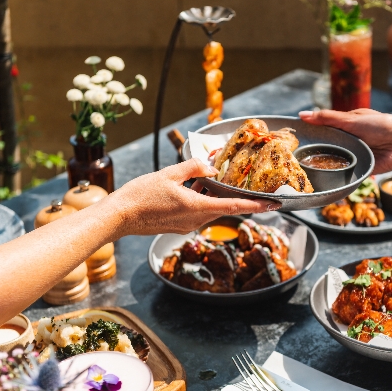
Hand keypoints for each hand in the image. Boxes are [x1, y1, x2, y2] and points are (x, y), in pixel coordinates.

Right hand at [108, 158, 279, 236]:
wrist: (119, 217)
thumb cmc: (140, 195)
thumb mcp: (168, 174)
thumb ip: (193, 167)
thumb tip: (210, 166)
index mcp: (196, 207)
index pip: (234, 206)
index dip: (255, 205)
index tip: (272, 205)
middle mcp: (195, 219)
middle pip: (224, 207)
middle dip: (238, 198)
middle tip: (253, 189)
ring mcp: (186, 224)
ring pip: (210, 208)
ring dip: (215, 195)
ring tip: (214, 178)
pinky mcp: (178, 225)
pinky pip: (198, 211)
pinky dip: (202, 199)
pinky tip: (194, 186)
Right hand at [299, 109, 391, 173]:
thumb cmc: (380, 125)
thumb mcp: (351, 119)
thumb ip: (327, 118)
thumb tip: (302, 114)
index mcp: (344, 126)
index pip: (322, 130)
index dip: (308, 134)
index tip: (290, 139)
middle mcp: (347, 141)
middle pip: (325, 147)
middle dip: (312, 153)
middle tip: (292, 159)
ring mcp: (352, 156)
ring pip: (332, 162)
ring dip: (323, 166)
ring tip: (302, 171)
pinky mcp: (358, 170)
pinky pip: (343, 174)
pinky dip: (335, 177)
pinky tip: (320, 181)